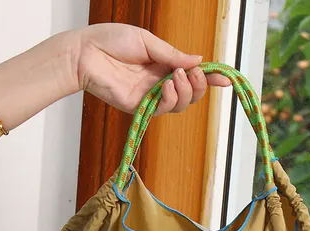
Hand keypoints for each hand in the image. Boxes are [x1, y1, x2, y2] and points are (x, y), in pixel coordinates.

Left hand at [72, 24, 230, 115]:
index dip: (209, 78)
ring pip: (181, 104)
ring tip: (177, 77)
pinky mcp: (140, 108)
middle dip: (200, 85)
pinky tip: (167, 86)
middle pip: (191, 94)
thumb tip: (197, 61)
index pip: (191, 74)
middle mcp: (159, 82)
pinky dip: (171, 99)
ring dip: (186, 91)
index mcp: (163, 64)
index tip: (225, 78)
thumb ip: (172, 54)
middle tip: (196, 74)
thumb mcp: (147, 41)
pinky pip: (164, 110)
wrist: (85, 53)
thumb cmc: (110, 40)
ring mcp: (151, 96)